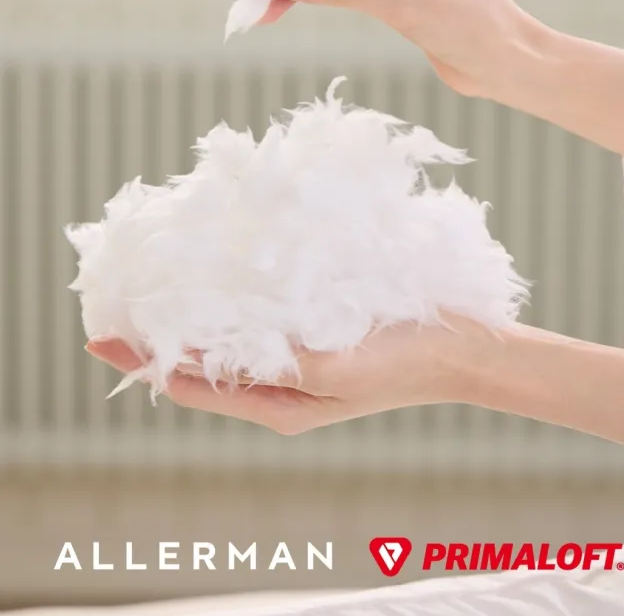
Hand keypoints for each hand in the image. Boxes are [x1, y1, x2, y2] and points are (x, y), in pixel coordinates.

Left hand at [86, 314, 504, 433]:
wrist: (459, 348)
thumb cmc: (400, 362)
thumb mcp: (330, 369)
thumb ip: (267, 361)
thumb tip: (201, 347)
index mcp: (278, 407)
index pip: (192, 387)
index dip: (145, 363)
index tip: (101, 337)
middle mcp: (280, 388)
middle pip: (203, 368)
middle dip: (160, 341)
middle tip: (122, 306)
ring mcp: (297, 362)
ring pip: (228, 344)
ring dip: (193, 321)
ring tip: (159, 291)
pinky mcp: (314, 336)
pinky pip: (259, 325)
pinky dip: (231, 306)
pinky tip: (221, 281)